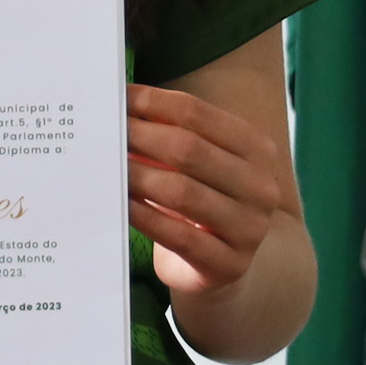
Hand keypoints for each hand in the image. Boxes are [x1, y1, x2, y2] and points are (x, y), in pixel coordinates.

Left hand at [126, 83, 297, 300]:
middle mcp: (261, 187)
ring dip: (138, 176)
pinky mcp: (228, 265)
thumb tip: (122, 105)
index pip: (198, 114)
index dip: (153, 102)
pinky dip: (145, 216)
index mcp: (258, 150)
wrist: (227, 264)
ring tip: (107, 166)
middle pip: (190, 149)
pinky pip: (178, 236)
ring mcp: (250, 229)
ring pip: (183, 192)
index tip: (119, 99)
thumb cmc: (203, 201)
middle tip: (104, 133)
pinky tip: (121, 205)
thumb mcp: (200, 165)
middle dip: (141, 137)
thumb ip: (173, 135)